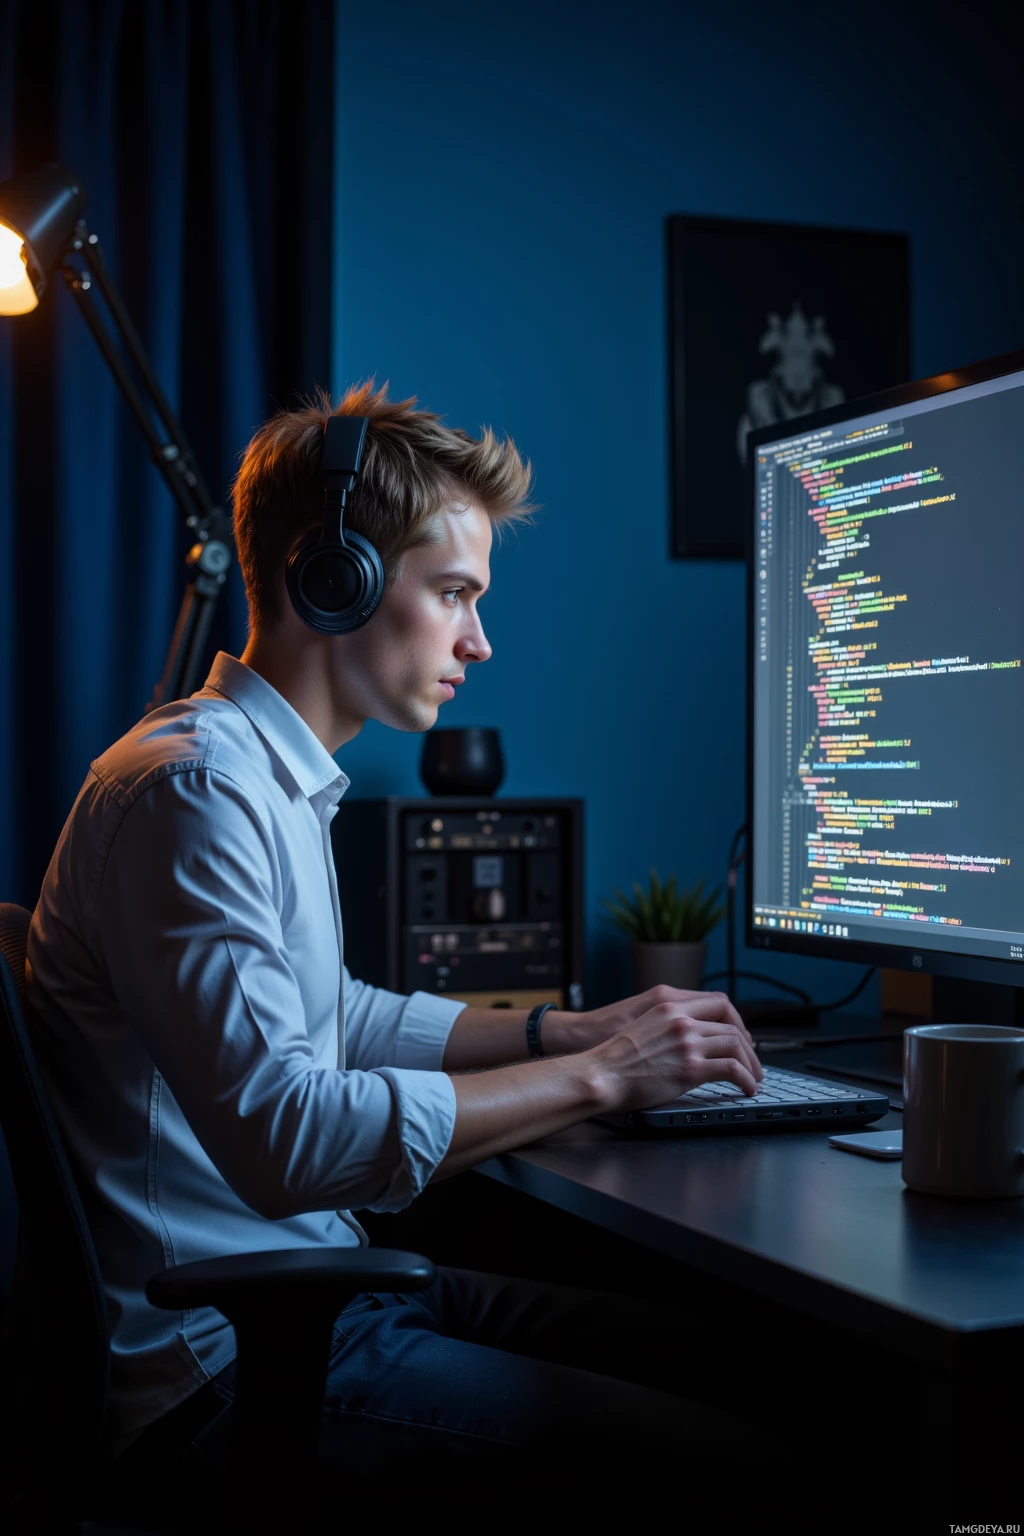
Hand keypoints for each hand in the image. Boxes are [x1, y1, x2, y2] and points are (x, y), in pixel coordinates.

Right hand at [581, 988, 763, 1114]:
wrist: (600, 1072)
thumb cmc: (614, 1056)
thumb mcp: (642, 1025)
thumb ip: (666, 1024)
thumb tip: (685, 1038)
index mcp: (670, 1005)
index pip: (718, 1002)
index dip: (736, 1020)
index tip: (740, 1034)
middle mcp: (682, 1019)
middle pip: (731, 1024)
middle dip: (748, 1045)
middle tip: (753, 1061)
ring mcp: (687, 1042)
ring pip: (736, 1044)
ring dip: (751, 1063)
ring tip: (754, 1078)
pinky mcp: (691, 1067)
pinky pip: (732, 1068)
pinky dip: (745, 1078)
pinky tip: (747, 1088)